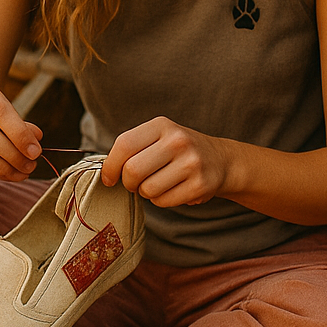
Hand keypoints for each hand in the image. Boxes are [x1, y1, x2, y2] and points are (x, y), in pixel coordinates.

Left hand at [101, 117, 229, 206]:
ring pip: (147, 189)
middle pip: (133, 170)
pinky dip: (161, 201)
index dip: (110, 165)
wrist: (220, 160)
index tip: (108, 178)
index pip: (124, 145)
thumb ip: (133, 148)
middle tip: (135, 183)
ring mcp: (191, 163)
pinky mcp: (199, 185)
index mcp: (162, 125)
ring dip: (146, 192)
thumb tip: (105, 171)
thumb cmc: (178, 151)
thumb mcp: (159, 136)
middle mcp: (178, 141)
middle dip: (128, 183)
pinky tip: (172, 190)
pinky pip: (163, 201)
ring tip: (158, 184)